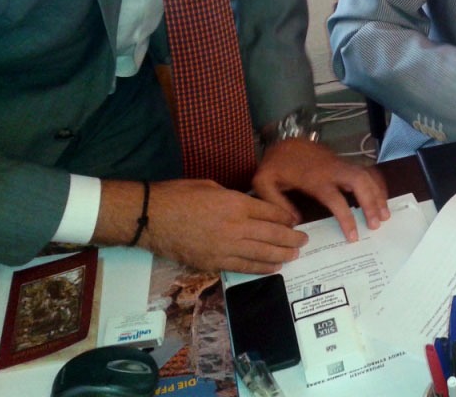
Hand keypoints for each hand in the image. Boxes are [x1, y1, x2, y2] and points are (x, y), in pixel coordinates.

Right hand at [97, 179, 307, 273]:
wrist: (151, 217)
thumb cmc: (179, 195)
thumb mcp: (212, 186)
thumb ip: (235, 198)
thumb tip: (250, 206)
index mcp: (236, 203)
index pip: (271, 213)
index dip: (286, 219)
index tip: (296, 222)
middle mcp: (236, 226)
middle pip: (272, 235)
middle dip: (291, 239)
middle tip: (304, 241)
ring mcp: (225, 247)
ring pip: (262, 253)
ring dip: (282, 255)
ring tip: (295, 255)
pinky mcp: (213, 262)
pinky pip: (243, 267)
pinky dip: (261, 268)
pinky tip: (274, 268)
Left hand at [253, 137, 389, 241]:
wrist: (284, 140)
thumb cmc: (275, 165)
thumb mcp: (265, 182)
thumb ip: (276, 204)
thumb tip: (295, 223)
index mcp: (314, 178)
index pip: (337, 200)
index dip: (347, 219)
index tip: (354, 237)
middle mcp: (332, 170)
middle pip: (359, 183)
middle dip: (371, 203)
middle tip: (377, 224)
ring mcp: (340, 164)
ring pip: (366, 175)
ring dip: (378, 193)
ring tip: (386, 215)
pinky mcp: (344, 162)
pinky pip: (366, 170)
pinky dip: (377, 182)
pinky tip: (382, 196)